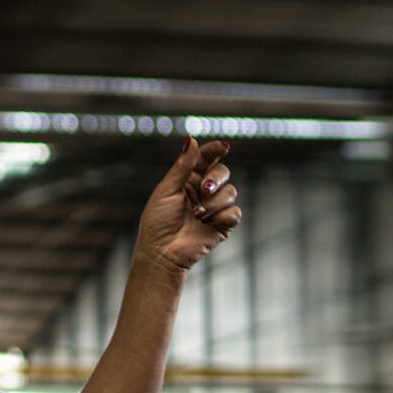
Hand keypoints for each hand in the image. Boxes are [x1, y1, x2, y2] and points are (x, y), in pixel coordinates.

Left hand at [135, 138, 240, 271]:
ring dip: (214, 203)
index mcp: (188, 180)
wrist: (160, 252)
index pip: (206, 158)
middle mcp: (203, 191)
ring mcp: (214, 208)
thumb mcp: (166, 190)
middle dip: (216, 178)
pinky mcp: (222, 225)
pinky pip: (235, 212)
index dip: (215, 150)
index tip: (222, 147)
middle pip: (223, 172)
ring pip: (230, 192)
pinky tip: (207, 224)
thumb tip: (191, 139)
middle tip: (204, 188)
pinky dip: (222, 216)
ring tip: (196, 215)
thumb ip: (182, 166)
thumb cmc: (157, 223)